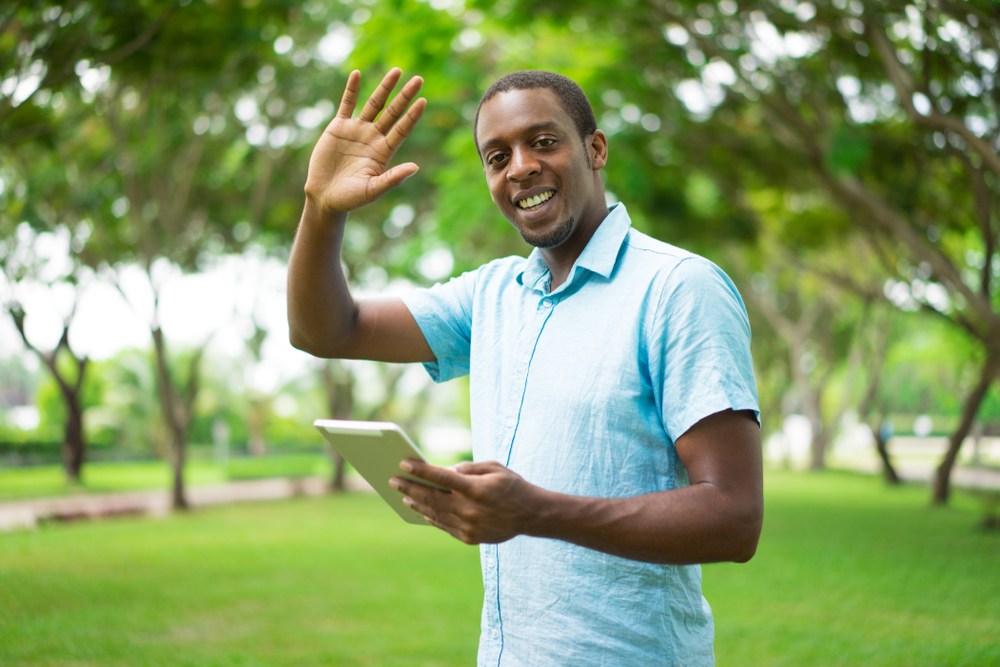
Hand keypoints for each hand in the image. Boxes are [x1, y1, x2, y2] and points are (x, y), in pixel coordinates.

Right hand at [304, 68, 425, 215]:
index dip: (412, 115)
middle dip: (405, 96)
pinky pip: (346, 104)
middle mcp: (373, 138)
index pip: (402, 129)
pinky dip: (351, 90)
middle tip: (419, 79)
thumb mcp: (373, 190)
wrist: (325, 197)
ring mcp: (357, 131)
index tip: (423, 101)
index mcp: (384, 152)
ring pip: (374, 104)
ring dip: (384, 88)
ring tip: (397, 71)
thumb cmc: (351, 198)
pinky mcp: (338, 128)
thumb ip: (393, 178)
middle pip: (392, 112)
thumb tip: (415, 168)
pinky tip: (357, 74)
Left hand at [390, 460, 543, 544]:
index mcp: (476, 489)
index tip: (403, 463)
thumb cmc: (512, 485)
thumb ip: (469, 468)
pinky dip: (432, 517)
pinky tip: (422, 510)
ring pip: (435, 514)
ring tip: (403, 496)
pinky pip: (444, 526)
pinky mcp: (470, 538)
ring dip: (417, 504)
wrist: (531, 515)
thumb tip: (445, 472)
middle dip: (410, 488)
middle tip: (392, 481)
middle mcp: (470, 509)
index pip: (441, 478)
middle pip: (432, 498)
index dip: (421, 471)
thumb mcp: (494, 468)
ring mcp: (469, 526)